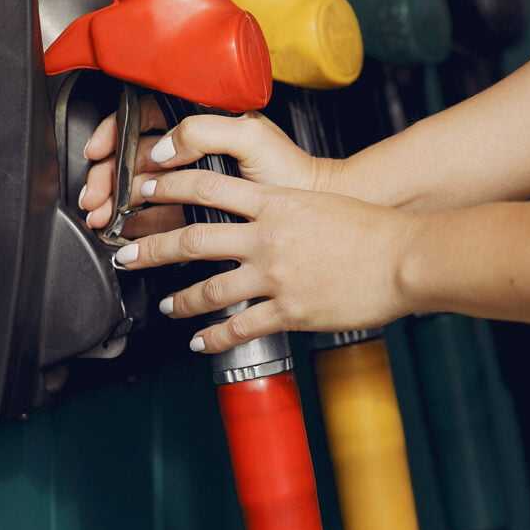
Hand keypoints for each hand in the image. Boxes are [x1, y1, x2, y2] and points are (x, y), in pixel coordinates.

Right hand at [79, 95, 332, 233]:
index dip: (115, 134)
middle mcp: (193, 149)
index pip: (144, 119)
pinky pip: (159, 215)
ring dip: (115, 202)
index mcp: (202, 122)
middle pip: (133, 156)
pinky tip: (124, 231)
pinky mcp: (199, 212)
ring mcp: (194, 181)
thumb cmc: (290, 168)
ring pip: (140, 187)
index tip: (99, 152)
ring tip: (102, 219)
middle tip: (95, 197)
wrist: (314, 208)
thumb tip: (162, 146)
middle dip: (107, 176)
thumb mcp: (250, 136)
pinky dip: (137, 224)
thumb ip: (205, 130)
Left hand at [111, 169, 416, 352]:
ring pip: (209, 289)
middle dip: (150, 247)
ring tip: (167, 306)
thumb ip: (285, 209)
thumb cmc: (372, 227)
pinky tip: (201, 342)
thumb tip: (264, 214)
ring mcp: (275, 276)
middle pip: (192, 239)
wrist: (403, 257)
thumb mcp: (320, 203)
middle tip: (126, 253)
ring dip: (181, 300)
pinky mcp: (290, 311)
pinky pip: (240, 327)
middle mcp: (267, 238)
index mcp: (275, 203)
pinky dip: (214, 337)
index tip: (144, 189)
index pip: (206, 187)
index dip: (168, 187)